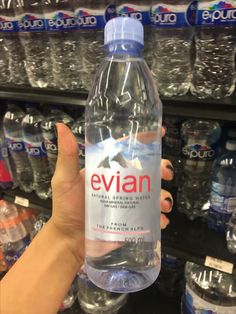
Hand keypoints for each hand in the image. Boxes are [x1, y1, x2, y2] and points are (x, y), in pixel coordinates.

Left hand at [51, 124, 173, 262]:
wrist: (70, 240)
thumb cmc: (66, 208)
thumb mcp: (65, 180)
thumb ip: (67, 156)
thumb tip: (61, 126)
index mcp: (108, 170)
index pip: (128, 150)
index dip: (144, 141)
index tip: (159, 134)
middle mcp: (121, 184)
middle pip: (147, 171)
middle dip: (161, 169)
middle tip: (166, 173)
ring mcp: (128, 203)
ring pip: (153, 194)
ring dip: (163, 195)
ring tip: (164, 204)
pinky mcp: (131, 221)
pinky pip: (150, 217)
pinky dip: (159, 218)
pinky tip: (161, 220)